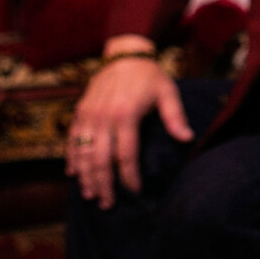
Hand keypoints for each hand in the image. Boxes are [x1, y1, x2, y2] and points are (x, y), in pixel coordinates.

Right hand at [66, 40, 192, 209]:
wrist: (125, 54)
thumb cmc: (150, 76)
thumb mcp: (168, 92)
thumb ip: (175, 117)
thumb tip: (188, 138)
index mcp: (126, 114)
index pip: (125, 155)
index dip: (129, 176)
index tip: (134, 191)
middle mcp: (103, 117)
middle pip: (99, 159)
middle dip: (104, 184)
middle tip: (108, 204)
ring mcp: (88, 115)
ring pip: (81, 153)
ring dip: (85, 176)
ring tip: (90, 195)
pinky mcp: (80, 111)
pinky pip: (71, 139)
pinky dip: (71, 158)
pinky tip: (73, 173)